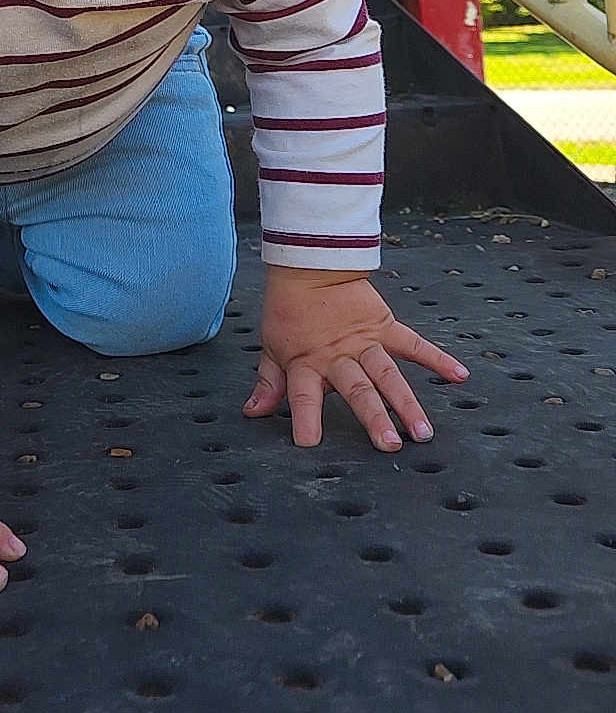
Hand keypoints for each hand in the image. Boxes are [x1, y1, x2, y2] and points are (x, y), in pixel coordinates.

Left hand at [242, 266, 469, 451]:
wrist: (309, 267)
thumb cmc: (289, 312)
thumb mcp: (272, 348)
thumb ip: (269, 383)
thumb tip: (253, 413)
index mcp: (307, 363)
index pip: (303, 394)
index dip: (305, 416)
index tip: (308, 442)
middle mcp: (338, 356)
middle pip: (358, 389)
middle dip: (374, 417)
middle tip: (389, 445)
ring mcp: (364, 341)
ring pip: (388, 374)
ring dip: (406, 402)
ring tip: (422, 431)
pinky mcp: (384, 326)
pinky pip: (414, 343)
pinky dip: (437, 358)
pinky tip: (459, 376)